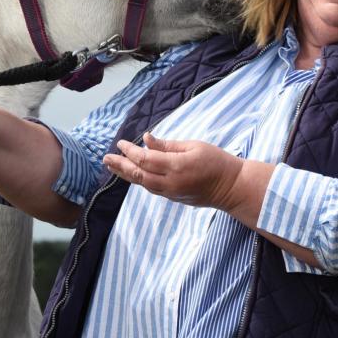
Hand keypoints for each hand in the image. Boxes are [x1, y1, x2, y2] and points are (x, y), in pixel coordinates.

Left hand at [103, 132, 244, 209]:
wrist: (231, 187)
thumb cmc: (216, 162)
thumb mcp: (194, 146)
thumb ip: (168, 145)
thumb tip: (147, 139)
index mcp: (176, 166)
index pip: (145, 159)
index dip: (130, 151)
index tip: (121, 143)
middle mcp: (170, 182)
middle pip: (138, 174)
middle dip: (120, 166)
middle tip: (105, 158)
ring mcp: (171, 192)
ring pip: (142, 184)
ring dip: (126, 175)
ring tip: (113, 166)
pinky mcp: (174, 198)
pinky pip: (151, 188)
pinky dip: (139, 180)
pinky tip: (132, 174)